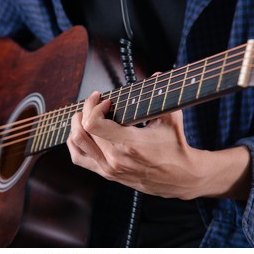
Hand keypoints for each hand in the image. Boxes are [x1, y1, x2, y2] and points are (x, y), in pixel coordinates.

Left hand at [67, 91, 250, 199]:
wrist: (180, 178)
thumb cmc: (176, 147)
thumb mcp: (171, 119)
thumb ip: (161, 96)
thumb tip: (156, 75)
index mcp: (129, 144)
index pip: (92, 123)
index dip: (94, 106)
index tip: (106, 100)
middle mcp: (114, 159)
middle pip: (83, 129)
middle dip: (86, 109)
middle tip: (97, 102)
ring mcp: (108, 168)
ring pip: (76, 143)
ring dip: (76, 124)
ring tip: (85, 114)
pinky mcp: (106, 174)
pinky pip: (78, 158)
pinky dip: (74, 143)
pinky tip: (81, 132)